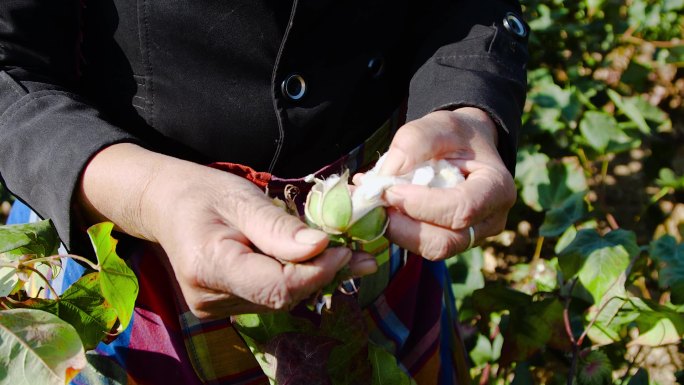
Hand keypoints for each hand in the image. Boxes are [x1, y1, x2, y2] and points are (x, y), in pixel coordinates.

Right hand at [78, 144, 375, 318]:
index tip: (346, 249)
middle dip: (322, 275)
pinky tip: (313, 261)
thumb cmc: (202, 193)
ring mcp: (214, 307)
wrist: (164, 206)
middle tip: (360, 252)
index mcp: (210, 266)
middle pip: (281, 297)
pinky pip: (269, 298)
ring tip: (344, 253)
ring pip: (279, 301)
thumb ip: (279, 228)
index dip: (317, 272)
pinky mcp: (223, 306)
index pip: (276, 286)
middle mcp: (209, 297)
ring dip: (313, 278)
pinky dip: (295, 280)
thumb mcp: (241, 198)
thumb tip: (322, 247)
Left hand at [371, 107, 515, 259]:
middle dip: (405, 226)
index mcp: (497, 188)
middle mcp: (490, 220)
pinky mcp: (452, 241)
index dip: (421, 205)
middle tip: (378, 203)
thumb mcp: (439, 124)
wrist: (466, 147)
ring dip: (398, 230)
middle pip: (446, 242)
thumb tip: (386, 176)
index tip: (390, 190)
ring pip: (432, 250)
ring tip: (377, 204)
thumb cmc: (457, 135)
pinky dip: (399, 230)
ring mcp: (473, 236)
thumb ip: (413, 143)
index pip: (461, 209)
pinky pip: (424, 246)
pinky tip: (385, 208)